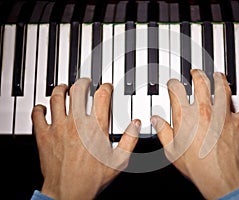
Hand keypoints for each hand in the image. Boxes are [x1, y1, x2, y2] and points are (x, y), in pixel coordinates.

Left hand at [31, 78, 139, 199]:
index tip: (106, 87)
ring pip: (56, 98)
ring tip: (64, 88)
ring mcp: (58, 127)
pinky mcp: (44, 135)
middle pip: (78, 91)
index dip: (105, 88)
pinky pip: (37, 114)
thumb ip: (130, 140)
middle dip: (83, 83)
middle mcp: (76, 123)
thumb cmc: (92, 178)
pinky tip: (43, 107)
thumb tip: (136, 124)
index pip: (102, 96)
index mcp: (96, 127)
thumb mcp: (118, 161)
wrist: (68, 192)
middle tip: (85, 83)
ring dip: (61, 89)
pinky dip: (39, 108)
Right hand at [151, 69, 238, 198]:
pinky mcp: (238, 123)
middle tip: (196, 72)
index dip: (173, 84)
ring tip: (219, 75)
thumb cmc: (196, 166)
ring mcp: (222, 115)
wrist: (219, 177)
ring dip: (221, 80)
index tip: (173, 84)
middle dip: (198, 74)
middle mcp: (203, 111)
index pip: (176, 90)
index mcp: (185, 116)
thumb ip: (163, 132)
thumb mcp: (172, 150)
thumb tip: (156, 120)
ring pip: (223, 89)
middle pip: (201, 83)